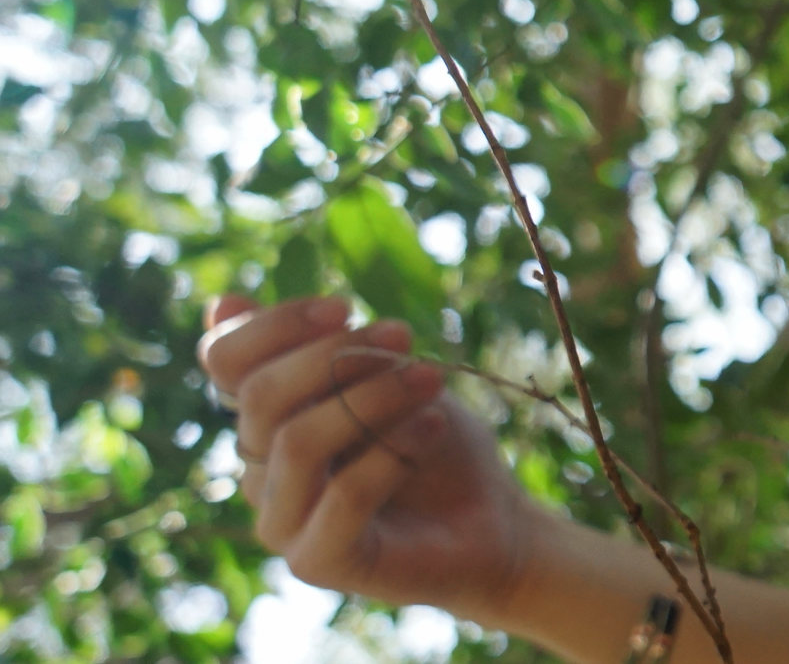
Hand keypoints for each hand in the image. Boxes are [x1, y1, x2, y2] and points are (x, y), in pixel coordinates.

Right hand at [197, 295, 535, 616]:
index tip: (344, 308)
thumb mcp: (383, 376)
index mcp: (264, 416)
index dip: (275, 326)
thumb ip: (315, 347)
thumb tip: (223, 302)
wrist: (489, 519)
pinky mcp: (316, 562)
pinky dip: (394, 451)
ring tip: (432, 379)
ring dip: (374, 398)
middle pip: (259, 396)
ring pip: (298, 442)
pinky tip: (434, 427)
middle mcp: (257, 469)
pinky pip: (343, 494)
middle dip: (336, 355)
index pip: (224, 360)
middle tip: (404, 337)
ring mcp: (280, 521)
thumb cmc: (431, 439)